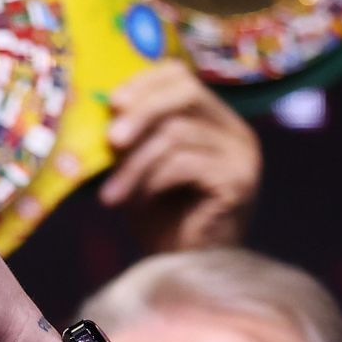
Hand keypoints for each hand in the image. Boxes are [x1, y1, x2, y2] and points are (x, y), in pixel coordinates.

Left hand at [101, 60, 259, 251]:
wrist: (180, 265)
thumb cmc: (158, 217)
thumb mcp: (138, 167)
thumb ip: (130, 137)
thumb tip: (100, 106)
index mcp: (212, 118)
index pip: (182, 75)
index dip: (144, 82)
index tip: (111, 103)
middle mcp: (233, 130)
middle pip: (186, 92)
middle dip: (140, 112)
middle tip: (109, 140)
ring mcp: (241, 154)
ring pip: (179, 133)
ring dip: (135, 164)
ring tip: (109, 195)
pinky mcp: (238, 181)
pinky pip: (185, 164)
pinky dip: (151, 181)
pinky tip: (134, 203)